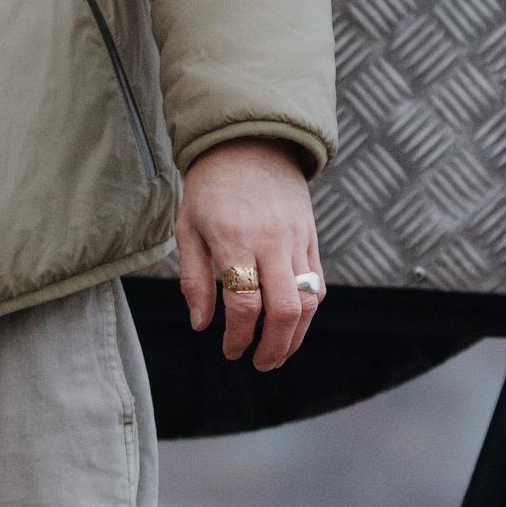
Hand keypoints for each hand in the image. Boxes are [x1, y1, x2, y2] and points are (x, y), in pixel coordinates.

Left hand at [175, 139, 323, 370]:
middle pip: (285, 309)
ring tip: (279, 353)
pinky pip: (317, 281)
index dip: (239, 337)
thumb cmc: (210, 187)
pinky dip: (309, 309)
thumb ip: (193, 279)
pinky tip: (294, 323)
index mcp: (234, 239)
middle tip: (260, 363)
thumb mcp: (188, 228)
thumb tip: (201, 324)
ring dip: (297, 336)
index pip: (245, 303)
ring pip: (308, 300)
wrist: (249, 142)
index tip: (230, 350)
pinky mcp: (311, 235)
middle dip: (274, 346)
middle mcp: (270, 241)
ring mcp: (295, 238)